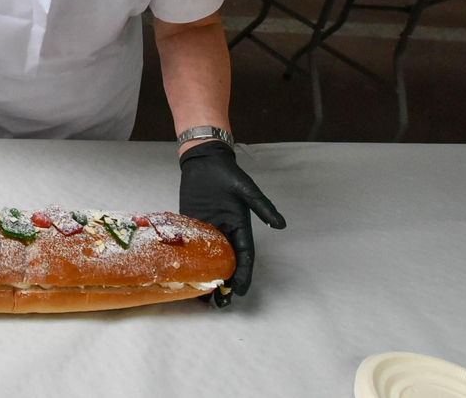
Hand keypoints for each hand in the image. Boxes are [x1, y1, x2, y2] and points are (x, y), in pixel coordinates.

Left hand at [178, 141, 284, 306]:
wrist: (204, 161)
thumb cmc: (227, 174)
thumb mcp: (247, 190)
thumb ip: (262, 206)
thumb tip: (281, 224)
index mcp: (240, 227)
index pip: (244, 257)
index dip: (243, 275)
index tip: (239, 291)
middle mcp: (225, 233)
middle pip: (226, 264)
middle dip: (224, 284)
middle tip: (220, 303)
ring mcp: (207, 230)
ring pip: (208, 260)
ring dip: (206, 278)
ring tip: (201, 299)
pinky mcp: (191, 225)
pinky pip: (191, 248)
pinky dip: (189, 263)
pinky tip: (185, 276)